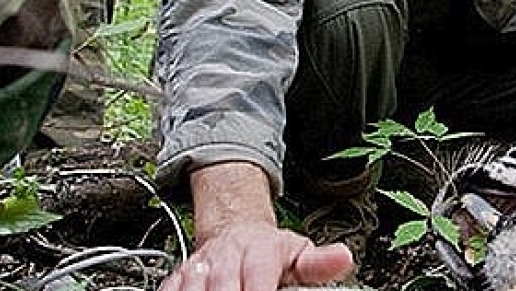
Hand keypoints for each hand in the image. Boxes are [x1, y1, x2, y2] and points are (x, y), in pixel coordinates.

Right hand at [160, 162, 355, 289]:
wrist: (237, 231)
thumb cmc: (270, 251)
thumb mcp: (299, 254)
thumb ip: (319, 263)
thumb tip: (344, 258)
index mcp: (260, 248)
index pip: (258, 276)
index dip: (259, 290)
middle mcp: (228, 254)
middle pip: (222, 285)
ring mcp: (201, 264)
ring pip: (193, 286)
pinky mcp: (179, 276)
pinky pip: (171, 289)